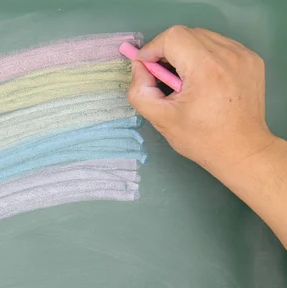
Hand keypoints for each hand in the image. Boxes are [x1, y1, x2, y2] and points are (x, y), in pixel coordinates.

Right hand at [128, 25, 276, 173]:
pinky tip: (202, 78)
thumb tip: (139, 66)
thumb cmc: (201, 139)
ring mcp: (243, 55)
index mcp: (206, 70)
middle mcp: (228, 56)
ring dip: (186, 52)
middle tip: (162, 75)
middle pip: (187, 34)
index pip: (173, 37)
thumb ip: (140, 90)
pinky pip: (220, 44)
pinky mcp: (251, 59)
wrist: (242, 149)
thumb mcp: (160, 119)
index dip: (153, 48)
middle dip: (168, 50)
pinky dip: (204, 55)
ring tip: (183, 79)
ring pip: (203, 37)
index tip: (146, 66)